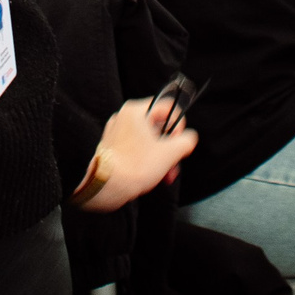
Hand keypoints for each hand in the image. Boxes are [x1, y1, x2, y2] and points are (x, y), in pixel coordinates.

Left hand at [73, 95, 198, 210]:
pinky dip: (146, 160)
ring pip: (148, 141)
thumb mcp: (170, 153)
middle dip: (170, 148)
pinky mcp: (113, 148)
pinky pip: (136, 149)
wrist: (106, 186)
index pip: (167, 107)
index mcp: (136, 111)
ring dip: (161, 157)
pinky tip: (152, 176)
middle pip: (158, 127)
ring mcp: (117, 133)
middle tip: (174, 163)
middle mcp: (124, 118)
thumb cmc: (134, 167)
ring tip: (165, 175)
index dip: (178, 125)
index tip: (178, 142)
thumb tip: (188, 139)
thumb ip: (186, 141)